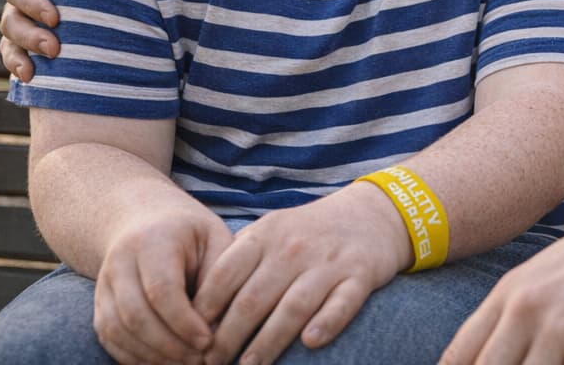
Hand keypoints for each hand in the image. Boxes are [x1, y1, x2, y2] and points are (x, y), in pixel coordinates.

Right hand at [0, 0, 57, 80]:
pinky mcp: (31, 42)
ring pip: (9, 41)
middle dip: (29, 36)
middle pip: (10, 19)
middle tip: (55, 48)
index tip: (56, 18)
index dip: (32, 3)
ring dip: (21, 55)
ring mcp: (23, 22)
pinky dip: (18, 67)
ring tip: (39, 69)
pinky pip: (14, 57)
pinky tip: (30, 78)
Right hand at [93, 204, 232, 364]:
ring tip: (186, 363)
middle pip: (135, 315)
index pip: (161, 289)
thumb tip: (216, 324)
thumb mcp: (214, 239)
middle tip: (199, 359)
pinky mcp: (100, 305)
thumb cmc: (191, 233)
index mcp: (153, 240)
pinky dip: (134, 357)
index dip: (184, 321)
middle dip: (169, 345)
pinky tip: (164, 362)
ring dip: (152, 355)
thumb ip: (219, 275)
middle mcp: (120, 262)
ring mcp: (104, 285)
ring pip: (117, 331)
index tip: (208, 341)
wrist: (146, 221)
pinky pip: (110, 339)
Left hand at [194, 182, 410, 364]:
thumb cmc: (308, 231)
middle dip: (228, 337)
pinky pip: (342, 303)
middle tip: (211, 363)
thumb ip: (239, 259)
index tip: (191, 337)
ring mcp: (328, 262)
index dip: (204, 310)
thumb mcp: (271, 231)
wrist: (372, 212)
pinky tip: (310, 342)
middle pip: (253, 298)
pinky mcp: (360, 275)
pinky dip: (327, 322)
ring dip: (268, 342)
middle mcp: (294, 247)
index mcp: (265, 235)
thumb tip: (197, 306)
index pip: (225, 275)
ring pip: (292, 307)